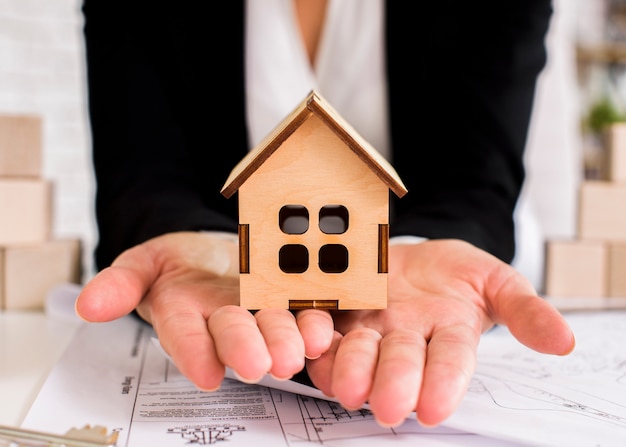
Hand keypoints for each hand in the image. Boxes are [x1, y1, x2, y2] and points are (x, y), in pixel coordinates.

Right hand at [75, 232, 333, 389]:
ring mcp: (262, 312)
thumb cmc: (180, 261)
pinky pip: (307, 310)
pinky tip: (327, 329)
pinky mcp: (293, 300)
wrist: (219, 252)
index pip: (185, 336)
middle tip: (262, 363)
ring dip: (288, 338)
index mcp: (186, 314)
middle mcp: (226, 320)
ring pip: (275, 326)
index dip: (195, 353)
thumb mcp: (144, 261)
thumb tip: (90, 304)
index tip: (206, 374)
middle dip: (248, 348)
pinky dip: (317, 322)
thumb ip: (122, 281)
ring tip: (301, 349)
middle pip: (236, 335)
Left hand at [304, 239, 575, 427]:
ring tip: (346, 385)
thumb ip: (524, 309)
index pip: (451, 360)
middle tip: (388, 406)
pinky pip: (324, 325)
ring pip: (358, 349)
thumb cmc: (457, 273)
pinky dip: (317, 338)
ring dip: (350, 367)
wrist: (413, 254)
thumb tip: (562, 340)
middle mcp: (405, 336)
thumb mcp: (498, 281)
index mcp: (448, 332)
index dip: (444, 383)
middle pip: (400, 360)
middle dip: (395, 382)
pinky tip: (311, 345)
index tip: (434, 407)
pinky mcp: (337, 308)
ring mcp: (369, 324)